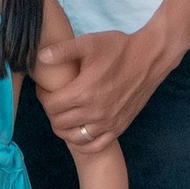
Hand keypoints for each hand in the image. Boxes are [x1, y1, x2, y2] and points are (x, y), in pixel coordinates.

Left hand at [35, 21, 166, 152]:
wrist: (149, 59)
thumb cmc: (118, 49)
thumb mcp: (89, 43)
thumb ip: (62, 50)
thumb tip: (40, 57)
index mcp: (83, 92)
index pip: (51, 106)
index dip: (43, 97)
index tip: (45, 88)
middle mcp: (94, 112)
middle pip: (59, 123)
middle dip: (51, 111)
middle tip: (54, 99)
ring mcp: (108, 123)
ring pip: (74, 138)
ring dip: (64, 128)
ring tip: (65, 113)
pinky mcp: (119, 127)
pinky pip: (95, 145)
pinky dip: (83, 141)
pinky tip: (80, 128)